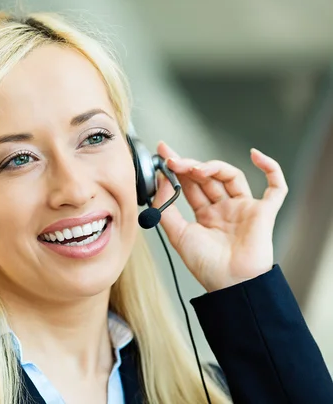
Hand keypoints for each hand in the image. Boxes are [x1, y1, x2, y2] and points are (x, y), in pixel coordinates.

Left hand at [152, 142, 287, 291]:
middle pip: (207, 178)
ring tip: (195, 168)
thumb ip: (166, 208)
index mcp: (205, 215)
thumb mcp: (178, 234)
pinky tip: (255, 155)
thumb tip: (161, 181)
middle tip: (173, 160)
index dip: (177, 168)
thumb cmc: (206, 265)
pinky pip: (276, 187)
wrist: (229, 284)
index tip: (163, 152)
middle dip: (189, 165)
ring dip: (213, 167)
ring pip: (231, 176)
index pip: (190, 184)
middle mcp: (224, 209)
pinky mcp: (264, 212)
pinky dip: (270, 168)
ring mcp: (244, 208)